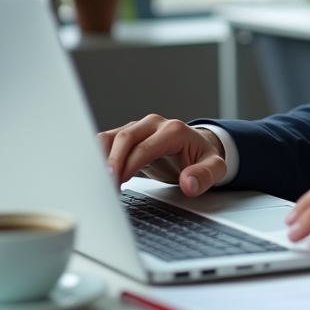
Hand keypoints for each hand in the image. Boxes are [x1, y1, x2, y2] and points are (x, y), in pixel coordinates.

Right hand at [97, 114, 226, 196]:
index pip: (145, 147)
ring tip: (96, 180)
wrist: (198, 147)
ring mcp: (139, 128)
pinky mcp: (129, 135)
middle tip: (104, 185)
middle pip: (125, 138)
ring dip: (100, 158)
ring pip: (111, 137)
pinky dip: (98, 155)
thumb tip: (188, 184)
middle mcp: (154, 125)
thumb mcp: (215, 168)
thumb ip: (204, 175)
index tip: (118, 183)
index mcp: (173, 130)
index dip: (129, 165)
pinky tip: (94, 173)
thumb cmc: (203, 157)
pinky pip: (107, 141)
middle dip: (112, 162)